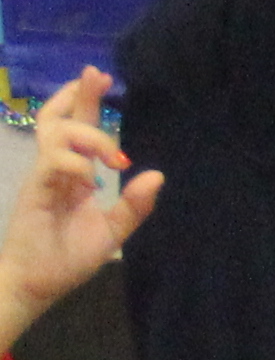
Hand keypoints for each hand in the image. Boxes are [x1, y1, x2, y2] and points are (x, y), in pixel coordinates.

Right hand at [0, 71, 154, 329]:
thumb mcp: (111, 231)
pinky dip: (74, 162)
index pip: (80, 129)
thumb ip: (133, 205)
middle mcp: (57, 169)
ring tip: (113, 153)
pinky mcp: (33, 191)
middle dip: (80, 95)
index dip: (88, 101)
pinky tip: (93, 175)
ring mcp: (43, 178)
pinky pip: (51, 163)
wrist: (36, 284)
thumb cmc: (68, 258)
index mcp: (75, 174)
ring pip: (55, 133)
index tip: (103, 77)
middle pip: (61, 119)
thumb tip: (157, 175)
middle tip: (98, 74)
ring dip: (85, 131)